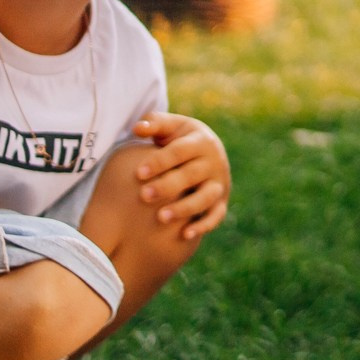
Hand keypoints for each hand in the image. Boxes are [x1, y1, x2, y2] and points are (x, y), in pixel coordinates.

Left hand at [131, 114, 230, 240]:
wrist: (207, 152)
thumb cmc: (178, 139)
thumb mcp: (170, 127)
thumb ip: (153, 124)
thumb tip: (137, 128)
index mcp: (201, 141)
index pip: (179, 151)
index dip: (159, 162)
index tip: (138, 174)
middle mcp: (214, 162)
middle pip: (191, 175)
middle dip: (168, 186)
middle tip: (144, 196)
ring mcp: (219, 183)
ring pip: (205, 197)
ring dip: (185, 208)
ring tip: (161, 218)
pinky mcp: (221, 202)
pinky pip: (216, 216)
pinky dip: (203, 226)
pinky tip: (185, 235)